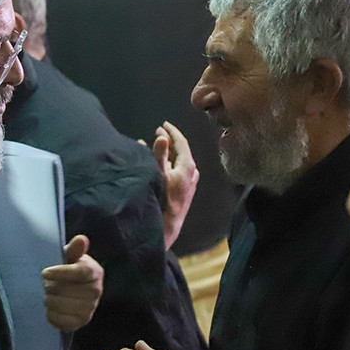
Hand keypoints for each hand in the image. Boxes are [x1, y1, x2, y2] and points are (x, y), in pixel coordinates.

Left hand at [42, 234, 103, 331]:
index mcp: (95, 272)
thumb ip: (74, 249)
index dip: (61, 273)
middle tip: (45, 285)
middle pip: (69, 291)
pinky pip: (62, 321)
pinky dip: (52, 315)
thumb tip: (81, 239)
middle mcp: (96, 291)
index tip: (44, 273)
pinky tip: (51, 308)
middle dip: (52, 288)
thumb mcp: (70, 257)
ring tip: (48, 295)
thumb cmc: (69, 270)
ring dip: (50, 301)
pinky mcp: (82, 322)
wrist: (74, 291)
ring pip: (64, 306)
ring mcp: (90, 308)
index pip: (80, 273)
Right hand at [151, 121, 197, 249]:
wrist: (168, 225)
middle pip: (181, 150)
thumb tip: (162, 137)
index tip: (163, 124)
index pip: (181, 142)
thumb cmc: (162, 200)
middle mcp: (192, 173)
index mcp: (188, 166)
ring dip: (169, 152)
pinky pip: (178, 170)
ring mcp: (190, 182)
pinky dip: (170, 162)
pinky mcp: (186, 189)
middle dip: (169, 140)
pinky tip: (161, 164)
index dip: (172, 131)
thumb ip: (160, 154)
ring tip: (157, 145)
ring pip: (179, 160)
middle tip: (159, 132)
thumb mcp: (159, 174)